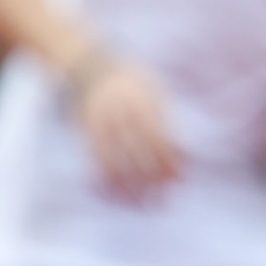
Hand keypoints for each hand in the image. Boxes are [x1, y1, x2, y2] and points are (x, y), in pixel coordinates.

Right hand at [72, 58, 181, 197]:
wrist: (88, 64)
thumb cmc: (130, 80)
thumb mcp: (154, 89)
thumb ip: (165, 118)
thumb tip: (182, 154)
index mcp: (144, 104)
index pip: (161, 141)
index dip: (170, 164)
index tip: (178, 182)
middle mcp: (122, 114)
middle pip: (140, 154)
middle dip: (152, 180)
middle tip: (161, 199)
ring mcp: (101, 122)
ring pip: (116, 160)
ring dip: (128, 184)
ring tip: (138, 202)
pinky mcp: (84, 129)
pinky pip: (95, 157)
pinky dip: (104, 176)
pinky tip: (113, 190)